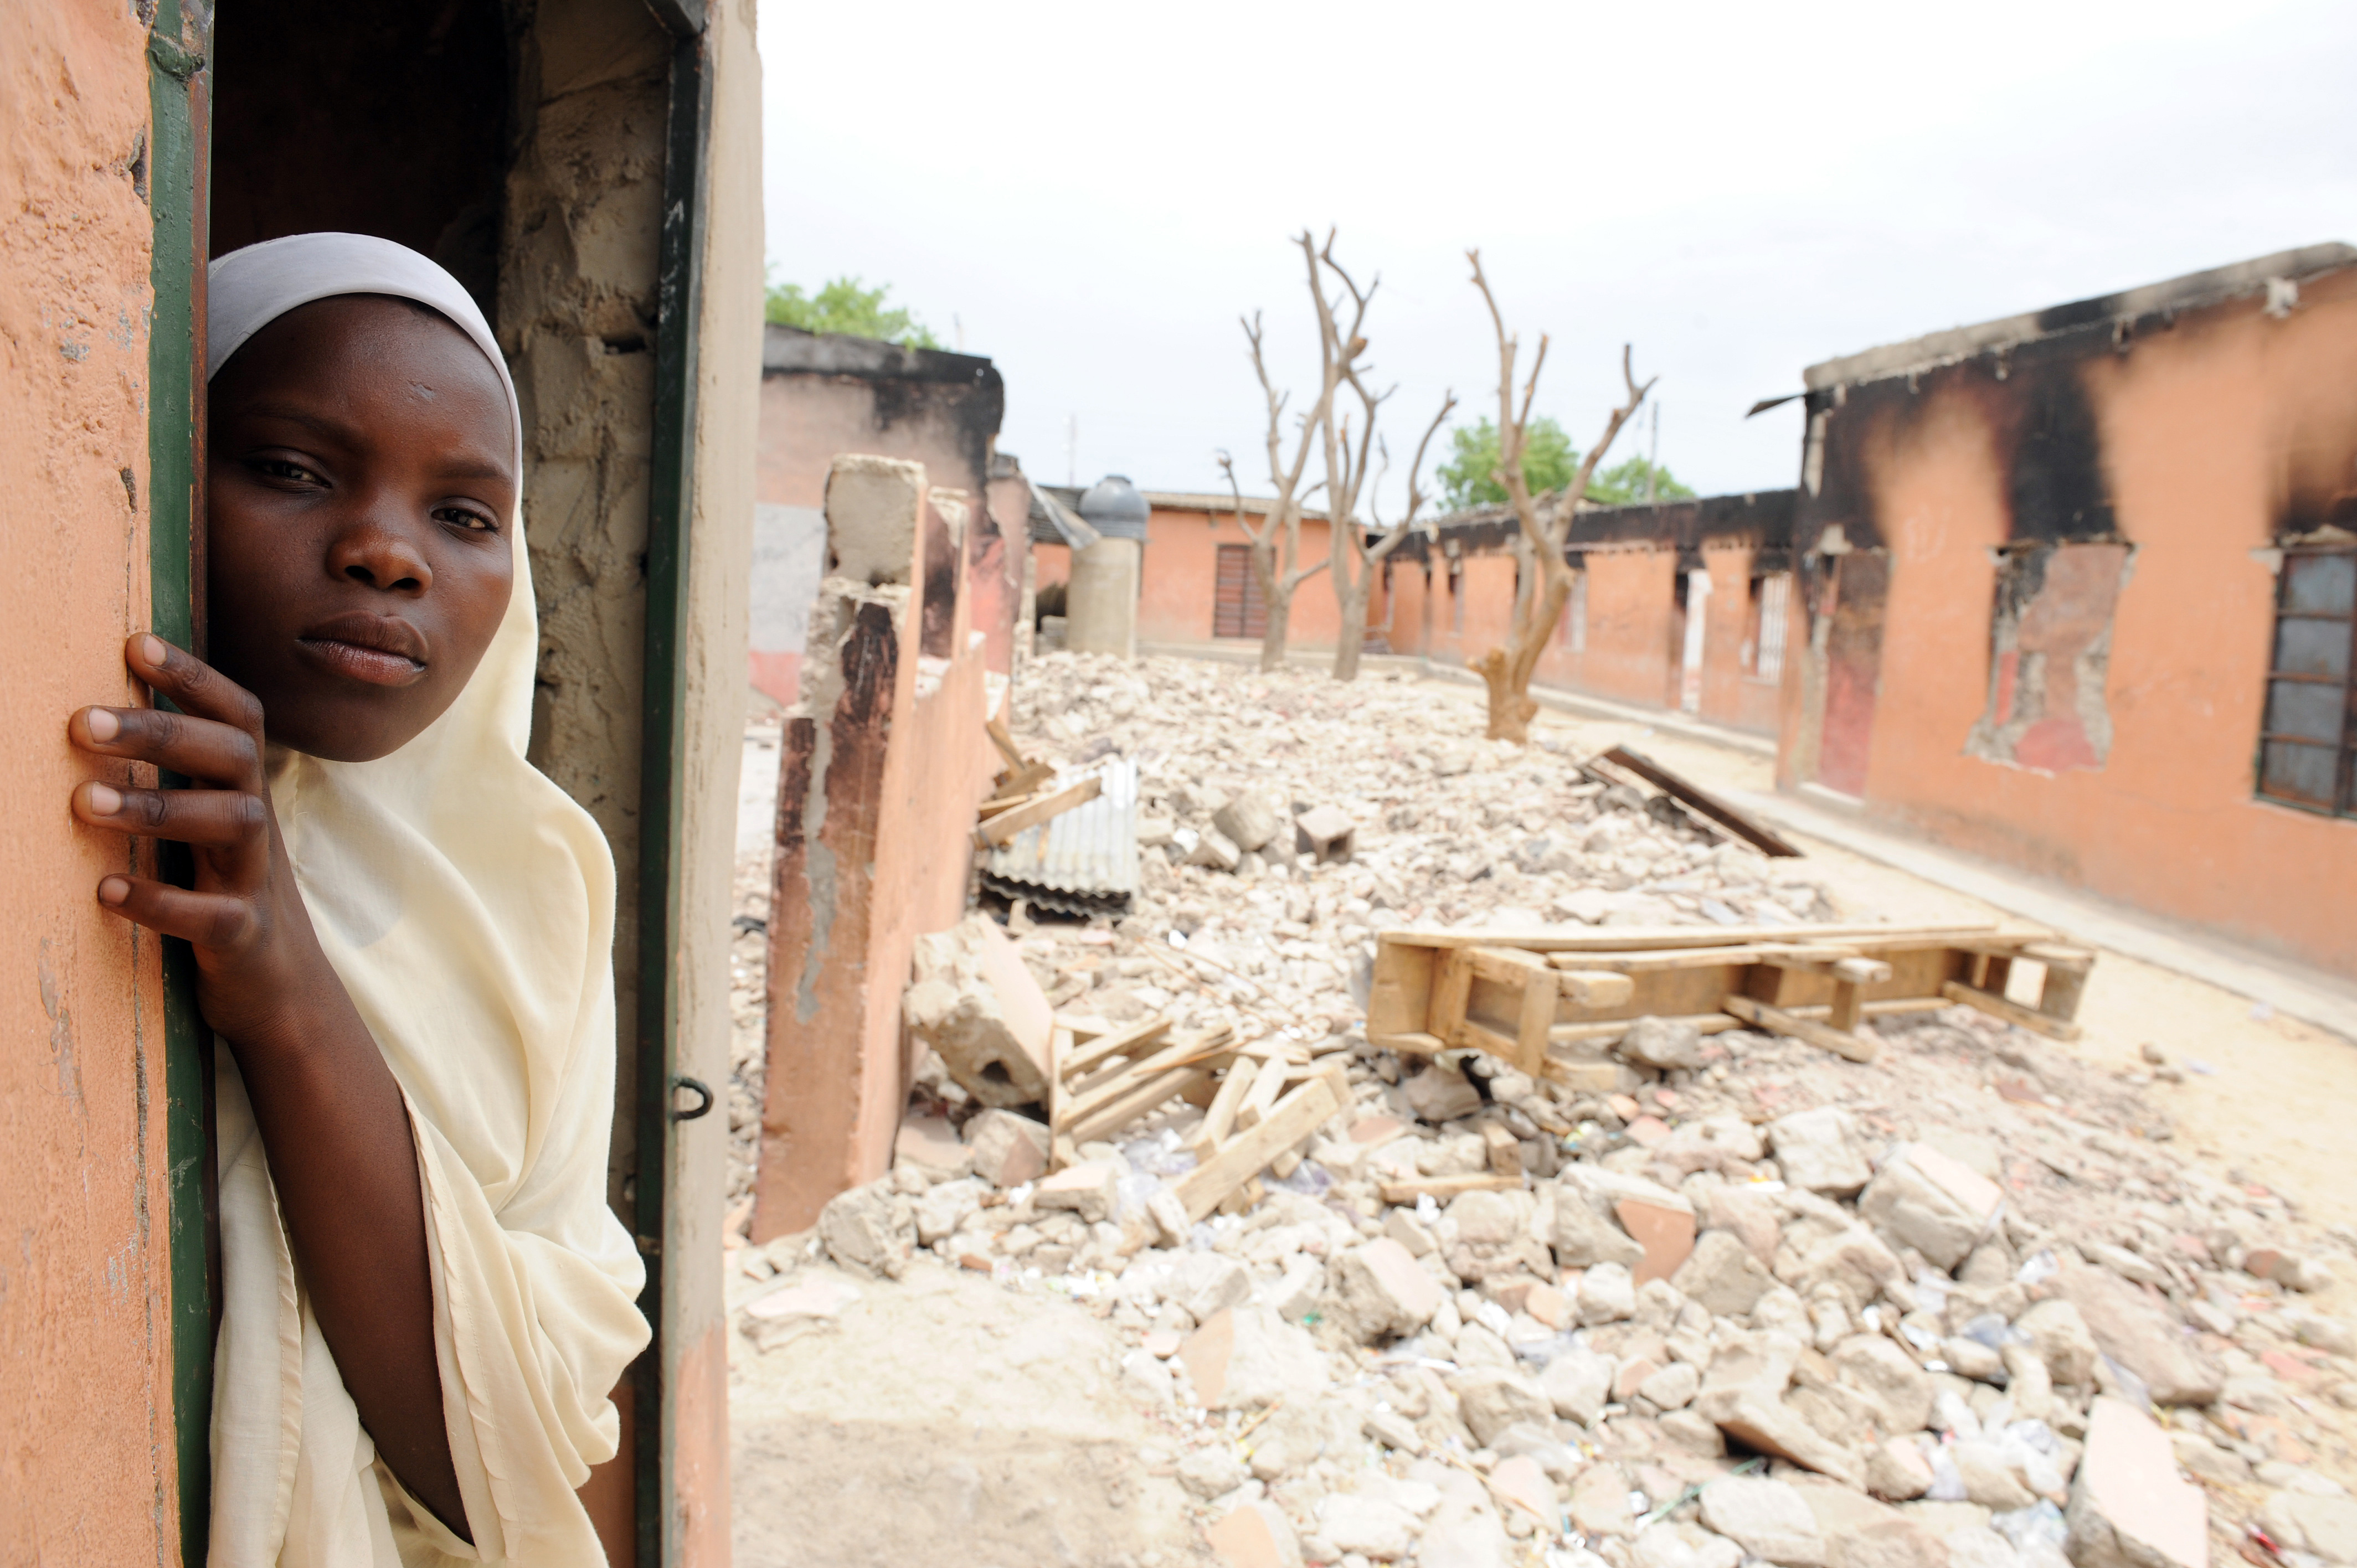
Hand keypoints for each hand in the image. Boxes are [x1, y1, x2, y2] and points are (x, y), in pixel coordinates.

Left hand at [70, 634, 334, 1051]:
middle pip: (232, 755)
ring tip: (83, 801)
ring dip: (158, 806)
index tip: (134, 644)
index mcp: (244, 792)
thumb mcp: (207, 829)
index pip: (237, 716)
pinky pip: (213, 914)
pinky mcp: (246, 937)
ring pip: (232, 824)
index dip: (193, 676)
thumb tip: (99, 715)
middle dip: (161, 732)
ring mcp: (255, 879)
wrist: (285, 993)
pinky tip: (107, 891)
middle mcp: (257, 825)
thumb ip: (177, 778)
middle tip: (78, 723)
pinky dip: (161, 900)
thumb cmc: (224, 895)